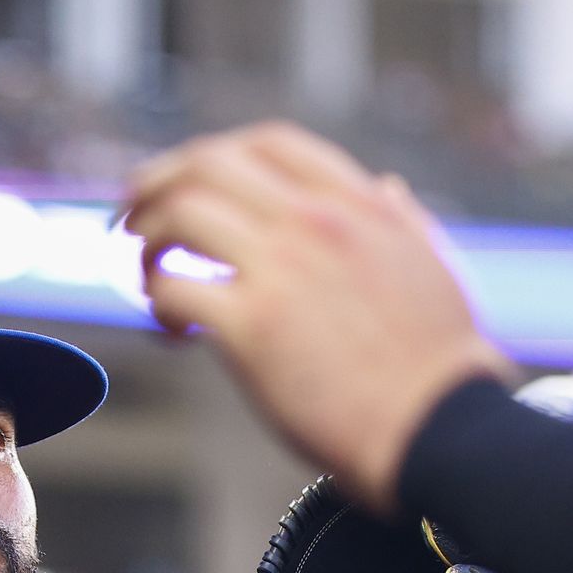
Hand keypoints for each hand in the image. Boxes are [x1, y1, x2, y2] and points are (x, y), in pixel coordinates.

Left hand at [121, 123, 509, 512]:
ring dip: (148, 240)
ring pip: (181, 213)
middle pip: (209, 164)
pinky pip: (174, 287)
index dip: (213, 156)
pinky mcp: (252, 328)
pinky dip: (156, 299)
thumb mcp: (434, 266)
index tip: (187, 181)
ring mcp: (281, 270)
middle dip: (157, 184)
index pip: (267, 143)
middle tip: (130, 219)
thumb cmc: (440, 365)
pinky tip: (171, 328)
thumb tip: (387, 187)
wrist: (442, 429)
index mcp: (358, 203)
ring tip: (144, 273)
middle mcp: (315, 222)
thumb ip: (402, 220)